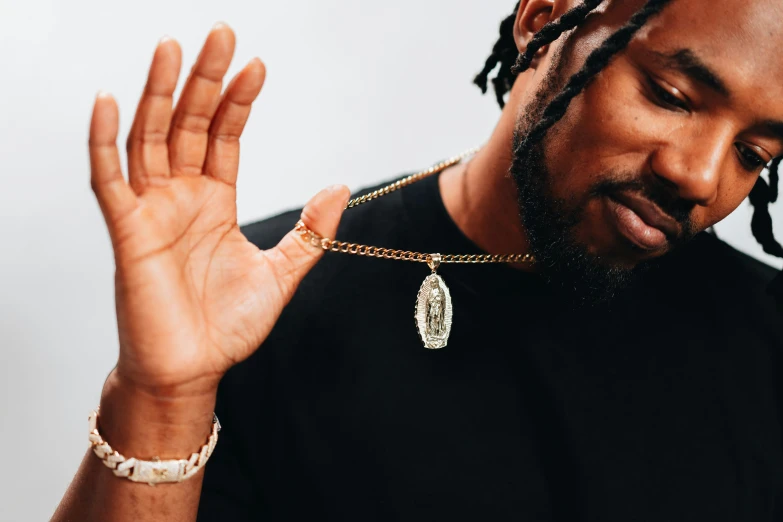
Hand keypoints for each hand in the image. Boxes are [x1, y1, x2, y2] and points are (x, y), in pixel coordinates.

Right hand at [88, 23, 348, 398]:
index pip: (225, 136)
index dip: (239, 101)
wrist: (193, 371)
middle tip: (221, 33)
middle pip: (189, 124)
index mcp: (215, 202)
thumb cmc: (227, 326)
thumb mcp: (282, 272)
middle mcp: (181, 197)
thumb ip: (311, 231)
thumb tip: (339, 186)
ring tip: (174, 49)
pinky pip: (109, 179)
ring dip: (159, 93)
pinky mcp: (127, 232)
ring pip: (150, 138)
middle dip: (205, 80)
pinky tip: (111, 100)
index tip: (258, 65)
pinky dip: (104, 140)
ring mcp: (151, 211)